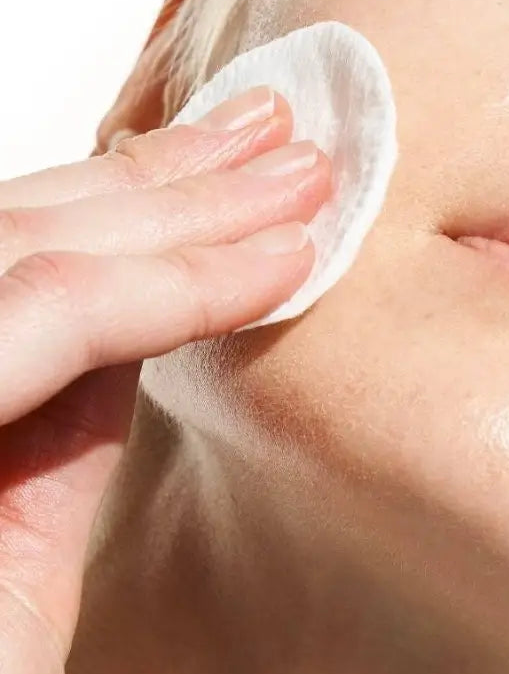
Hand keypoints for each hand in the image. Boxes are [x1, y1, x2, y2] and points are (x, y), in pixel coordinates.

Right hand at [0, 86, 330, 673]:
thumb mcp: (7, 542)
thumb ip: (50, 424)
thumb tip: (139, 324)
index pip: (14, 252)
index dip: (126, 195)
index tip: (238, 159)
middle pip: (19, 228)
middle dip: (163, 173)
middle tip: (285, 131)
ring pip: (34, 251)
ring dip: (189, 206)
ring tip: (312, 177)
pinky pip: (44, 324)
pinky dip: (170, 287)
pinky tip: (283, 265)